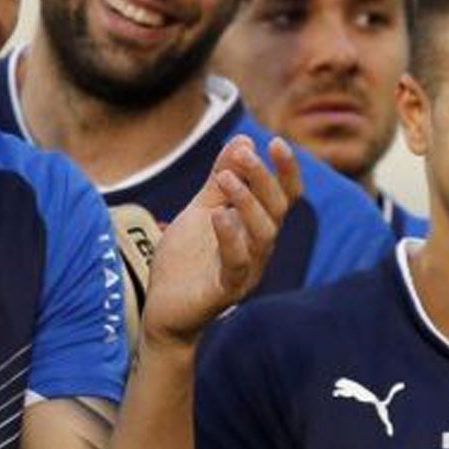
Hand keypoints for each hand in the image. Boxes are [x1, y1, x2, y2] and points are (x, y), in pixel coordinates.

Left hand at [141, 135, 303, 346]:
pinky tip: (219, 216)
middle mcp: (259, 249)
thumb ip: (218, 180)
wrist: (163, 310)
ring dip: (247, 202)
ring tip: (225, 177)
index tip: (274, 141)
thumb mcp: (200, 211)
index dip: (285, 171)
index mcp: (256, 228)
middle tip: (243, 153)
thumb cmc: (186, 262)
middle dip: (263, 178)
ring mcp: (246, 271)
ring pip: (263, 235)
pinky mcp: (226, 291)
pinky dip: (231, 239)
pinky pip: (237, 265)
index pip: (284, 197)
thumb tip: (242, 138)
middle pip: (276, 211)